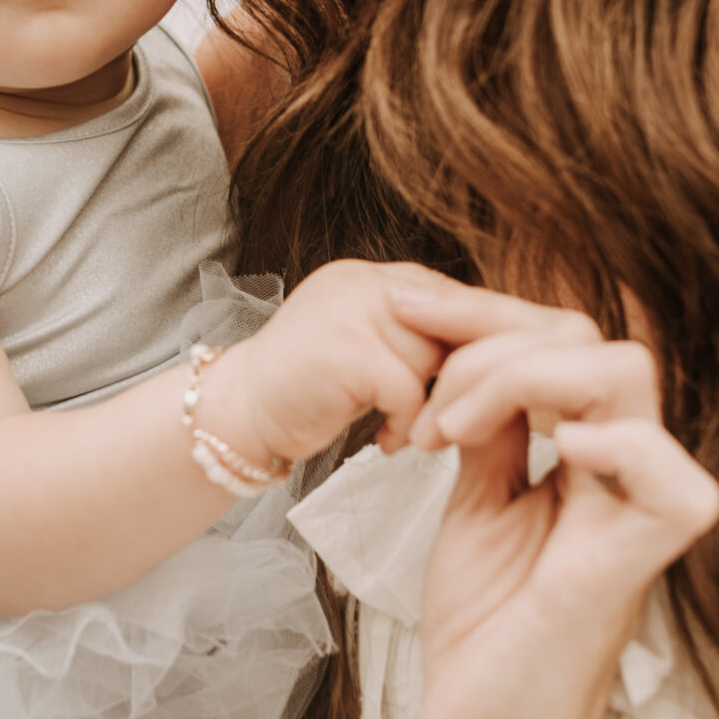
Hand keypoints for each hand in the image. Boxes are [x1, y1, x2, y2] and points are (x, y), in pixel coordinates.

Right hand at [199, 260, 453, 472]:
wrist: (234, 416)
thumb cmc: (302, 391)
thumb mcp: (357, 343)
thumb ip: (406, 331)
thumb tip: (484, 344)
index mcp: (364, 276)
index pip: (446, 297)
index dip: (465, 347)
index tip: (468, 389)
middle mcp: (359, 281)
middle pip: (448, 327)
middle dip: (446, 379)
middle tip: (433, 416)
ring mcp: (350, 310)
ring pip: (433, 360)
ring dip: (426, 406)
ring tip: (400, 428)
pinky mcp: (346, 350)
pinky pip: (409, 391)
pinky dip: (406, 425)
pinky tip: (384, 443)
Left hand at [385, 284, 718, 718]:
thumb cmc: (485, 632)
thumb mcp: (476, 502)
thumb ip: (490, 427)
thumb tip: (473, 352)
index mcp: (587, 457)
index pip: (567, 340)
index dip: (487, 316)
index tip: (406, 317)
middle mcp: (622, 475)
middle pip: (601, 341)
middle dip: (496, 340)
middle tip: (427, 403)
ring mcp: (633, 515)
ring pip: (627, 374)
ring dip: (520, 376)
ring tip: (448, 431)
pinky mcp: (631, 566)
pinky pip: (672, 480)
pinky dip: (610, 444)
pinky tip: (541, 453)